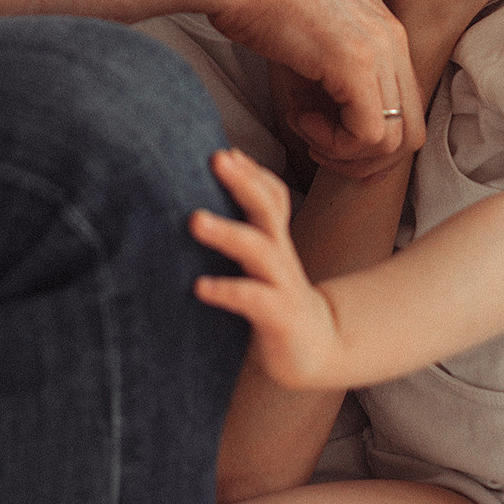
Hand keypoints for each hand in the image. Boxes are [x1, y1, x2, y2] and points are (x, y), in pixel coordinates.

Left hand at [190, 149, 346, 390]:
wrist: (315, 353)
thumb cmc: (272, 303)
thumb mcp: (258, 266)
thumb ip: (235, 239)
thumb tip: (187, 211)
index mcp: (274, 241)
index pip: (271, 195)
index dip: (252, 171)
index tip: (226, 150)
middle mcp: (280, 255)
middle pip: (267, 208)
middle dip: (244, 181)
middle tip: (216, 158)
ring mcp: (282, 285)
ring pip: (259, 249)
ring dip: (227, 232)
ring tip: (194, 220)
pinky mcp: (280, 317)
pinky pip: (254, 299)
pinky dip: (227, 289)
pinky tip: (199, 286)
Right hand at [196, 0, 425, 165]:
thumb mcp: (304, 33)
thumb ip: (326, 71)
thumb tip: (325, 118)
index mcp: (384, 28)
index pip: (404, 107)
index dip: (364, 136)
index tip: (319, 127)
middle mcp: (392, 38)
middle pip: (410, 132)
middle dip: (362, 156)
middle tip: (316, 143)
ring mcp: (379, 50)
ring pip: (395, 142)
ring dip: (345, 152)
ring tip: (304, 127)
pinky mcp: (356, 64)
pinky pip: (368, 136)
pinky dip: (333, 144)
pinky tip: (299, 118)